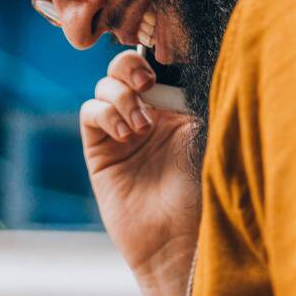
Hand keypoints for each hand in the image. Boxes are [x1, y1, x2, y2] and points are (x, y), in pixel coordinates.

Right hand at [80, 49, 201, 295]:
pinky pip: (90, 112)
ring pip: (106, 85)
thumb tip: (188, 60)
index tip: (165, 54)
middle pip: (127, 66)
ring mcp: (122, 131)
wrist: (175, 242)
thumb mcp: (205, 138)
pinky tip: (124, 133)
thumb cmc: (200, 195)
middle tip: (146, 83)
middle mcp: (149, 114)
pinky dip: (104, 112)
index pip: (159, 65)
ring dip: (121, 96)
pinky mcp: (100, 150)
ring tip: (141, 127)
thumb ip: (192, 99)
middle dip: (132, 65)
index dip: (157, 53)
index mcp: (178, 107)